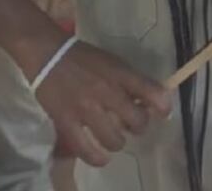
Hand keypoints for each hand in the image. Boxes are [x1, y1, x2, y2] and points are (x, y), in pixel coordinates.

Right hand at [31, 40, 170, 166]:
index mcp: (120, 74)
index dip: (163, 107)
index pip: (153, 93)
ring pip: (115, 140)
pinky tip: (101, 156)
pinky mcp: (67, 122)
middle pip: (137, 122)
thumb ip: (131, 81)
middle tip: (130, 123)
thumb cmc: (83, 57)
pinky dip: (96, 157)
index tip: (162, 112)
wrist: (48, 54)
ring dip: (118, 141)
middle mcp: (107, 92)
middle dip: (138, 126)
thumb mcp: (114, 62)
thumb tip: (149, 102)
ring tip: (112, 137)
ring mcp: (86, 109)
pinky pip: (86, 149)